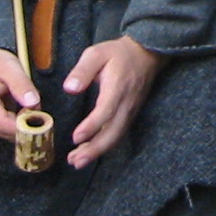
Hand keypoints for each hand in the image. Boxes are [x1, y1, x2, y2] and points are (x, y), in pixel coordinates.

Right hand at [0, 47, 39, 140]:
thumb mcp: (11, 68)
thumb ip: (21, 85)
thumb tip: (32, 103)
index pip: (3, 124)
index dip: (23, 126)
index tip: (41, 121)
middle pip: (5, 131)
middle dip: (25, 124)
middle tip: (41, 111)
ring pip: (7, 132)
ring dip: (23, 124)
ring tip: (32, 106)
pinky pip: (6, 129)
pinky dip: (19, 123)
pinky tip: (26, 110)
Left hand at [62, 35, 166, 168]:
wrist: (146, 54)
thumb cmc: (118, 53)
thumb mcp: (97, 53)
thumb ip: (83, 70)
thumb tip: (69, 88)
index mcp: (117, 86)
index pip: (106, 110)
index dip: (92, 126)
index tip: (75, 138)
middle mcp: (126, 103)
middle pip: (113, 131)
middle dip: (95, 149)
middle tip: (74, 161)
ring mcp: (130, 110)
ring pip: (116, 136)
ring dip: (98, 152)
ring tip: (77, 162)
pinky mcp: (129, 114)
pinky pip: (118, 134)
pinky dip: (104, 146)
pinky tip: (90, 151)